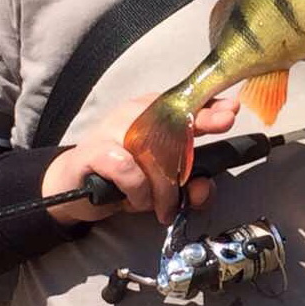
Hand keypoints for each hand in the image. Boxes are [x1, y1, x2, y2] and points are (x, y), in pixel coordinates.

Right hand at [42, 95, 238, 225]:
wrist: (74, 188)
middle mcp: (135, 114)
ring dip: (162, 187)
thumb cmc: (124, 177)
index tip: (230, 112)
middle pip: (174, 121)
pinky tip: (134, 198)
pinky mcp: (94, 151)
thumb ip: (190, 183)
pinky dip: (137, 188)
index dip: (210, 107)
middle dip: (192, 146)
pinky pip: (127, 167)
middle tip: (192, 178)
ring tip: (156, 203)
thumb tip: (205, 187)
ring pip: (154, 152)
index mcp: (154, 112)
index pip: (186, 102)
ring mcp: (113, 129)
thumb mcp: (163, 181)